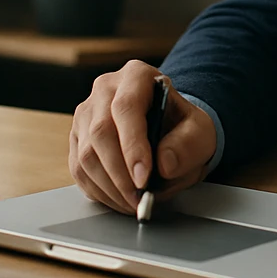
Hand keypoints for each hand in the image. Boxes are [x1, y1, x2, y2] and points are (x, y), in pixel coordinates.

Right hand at [68, 59, 216, 214]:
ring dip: (109, 187)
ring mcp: (86, 114)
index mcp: (136, 75)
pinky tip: (118, 198)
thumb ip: (188, 144)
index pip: (127, 107)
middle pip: (101, 132)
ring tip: (132, 202)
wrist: (169, 130)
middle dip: (120, 173)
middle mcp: (105, 90)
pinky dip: (98, 190)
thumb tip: (164, 164)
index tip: (143, 177)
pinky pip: (78, 169)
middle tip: (138, 198)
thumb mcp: (199, 130)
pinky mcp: (77, 138)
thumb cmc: (182, 126)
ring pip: (86, 154)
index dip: (133, 145)